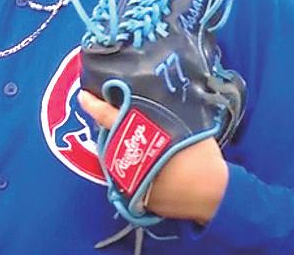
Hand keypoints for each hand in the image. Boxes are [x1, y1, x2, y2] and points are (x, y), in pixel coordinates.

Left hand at [78, 90, 228, 224]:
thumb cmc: (200, 155)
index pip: (109, 116)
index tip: (83, 97)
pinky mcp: (134, 197)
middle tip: (123, 121)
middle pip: (112, 140)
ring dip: (124, 151)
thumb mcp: (183, 125)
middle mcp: (127, 157)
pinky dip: (135, 171)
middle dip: (114, 131)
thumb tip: (152, 103)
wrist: (211, 193)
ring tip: (141, 145)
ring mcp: (128, 179)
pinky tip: (151, 168)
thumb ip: (163, 115)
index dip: (94, 105)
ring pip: (117, 160)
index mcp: (139, 135)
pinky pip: (128, 179)